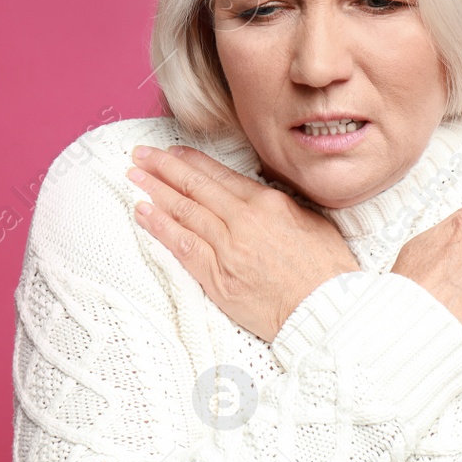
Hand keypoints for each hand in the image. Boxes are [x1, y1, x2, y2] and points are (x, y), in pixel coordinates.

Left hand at [126, 144, 358, 341]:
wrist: (327, 310)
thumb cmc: (326, 269)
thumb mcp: (309, 221)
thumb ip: (278, 205)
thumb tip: (255, 195)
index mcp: (268, 203)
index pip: (219, 175)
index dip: (191, 161)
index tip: (172, 151)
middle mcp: (243, 221)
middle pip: (195, 188)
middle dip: (164, 168)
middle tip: (141, 154)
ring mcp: (228, 249)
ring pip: (184, 212)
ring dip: (155, 191)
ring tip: (135, 176)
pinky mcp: (218, 278)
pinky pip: (182, 247)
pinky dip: (161, 227)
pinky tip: (144, 213)